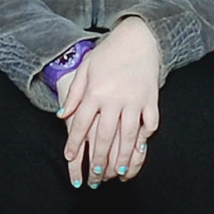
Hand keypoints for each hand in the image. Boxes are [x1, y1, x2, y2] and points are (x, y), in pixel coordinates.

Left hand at [55, 15, 166, 186]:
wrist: (138, 38)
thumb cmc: (108, 54)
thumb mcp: (85, 68)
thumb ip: (74, 94)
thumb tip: (62, 116)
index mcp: (95, 91)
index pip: (81, 123)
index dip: (74, 142)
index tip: (70, 158)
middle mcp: (114, 98)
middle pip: (104, 135)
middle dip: (99, 158)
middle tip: (95, 175)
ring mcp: (135, 100)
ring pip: (128, 136)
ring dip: (122, 157)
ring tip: (118, 172)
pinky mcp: (151, 100)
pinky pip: (149, 124)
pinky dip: (145, 138)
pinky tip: (139, 150)